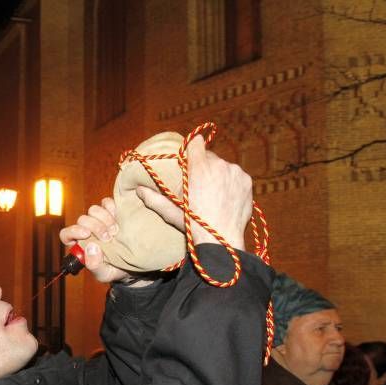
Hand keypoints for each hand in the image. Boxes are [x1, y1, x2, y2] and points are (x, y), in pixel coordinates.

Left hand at [59, 198, 130, 283]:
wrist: (134, 262)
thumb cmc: (114, 269)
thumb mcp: (104, 274)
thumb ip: (94, 265)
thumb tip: (90, 247)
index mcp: (80, 245)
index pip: (66, 234)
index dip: (73, 231)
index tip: (86, 234)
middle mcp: (87, 230)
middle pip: (82, 220)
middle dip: (95, 227)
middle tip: (108, 238)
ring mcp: (98, 220)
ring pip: (93, 210)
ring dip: (104, 219)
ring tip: (115, 231)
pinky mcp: (111, 212)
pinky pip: (106, 202)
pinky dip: (111, 207)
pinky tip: (118, 217)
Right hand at [135, 135, 252, 249]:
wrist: (221, 240)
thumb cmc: (194, 225)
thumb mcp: (171, 212)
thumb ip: (154, 198)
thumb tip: (139, 190)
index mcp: (199, 167)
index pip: (195, 143)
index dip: (192, 151)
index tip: (190, 160)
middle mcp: (219, 165)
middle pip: (210, 157)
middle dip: (205, 168)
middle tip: (200, 187)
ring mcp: (235, 172)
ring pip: (224, 167)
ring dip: (219, 176)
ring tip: (214, 196)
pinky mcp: (246, 181)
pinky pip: (237, 177)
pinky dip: (232, 184)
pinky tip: (226, 199)